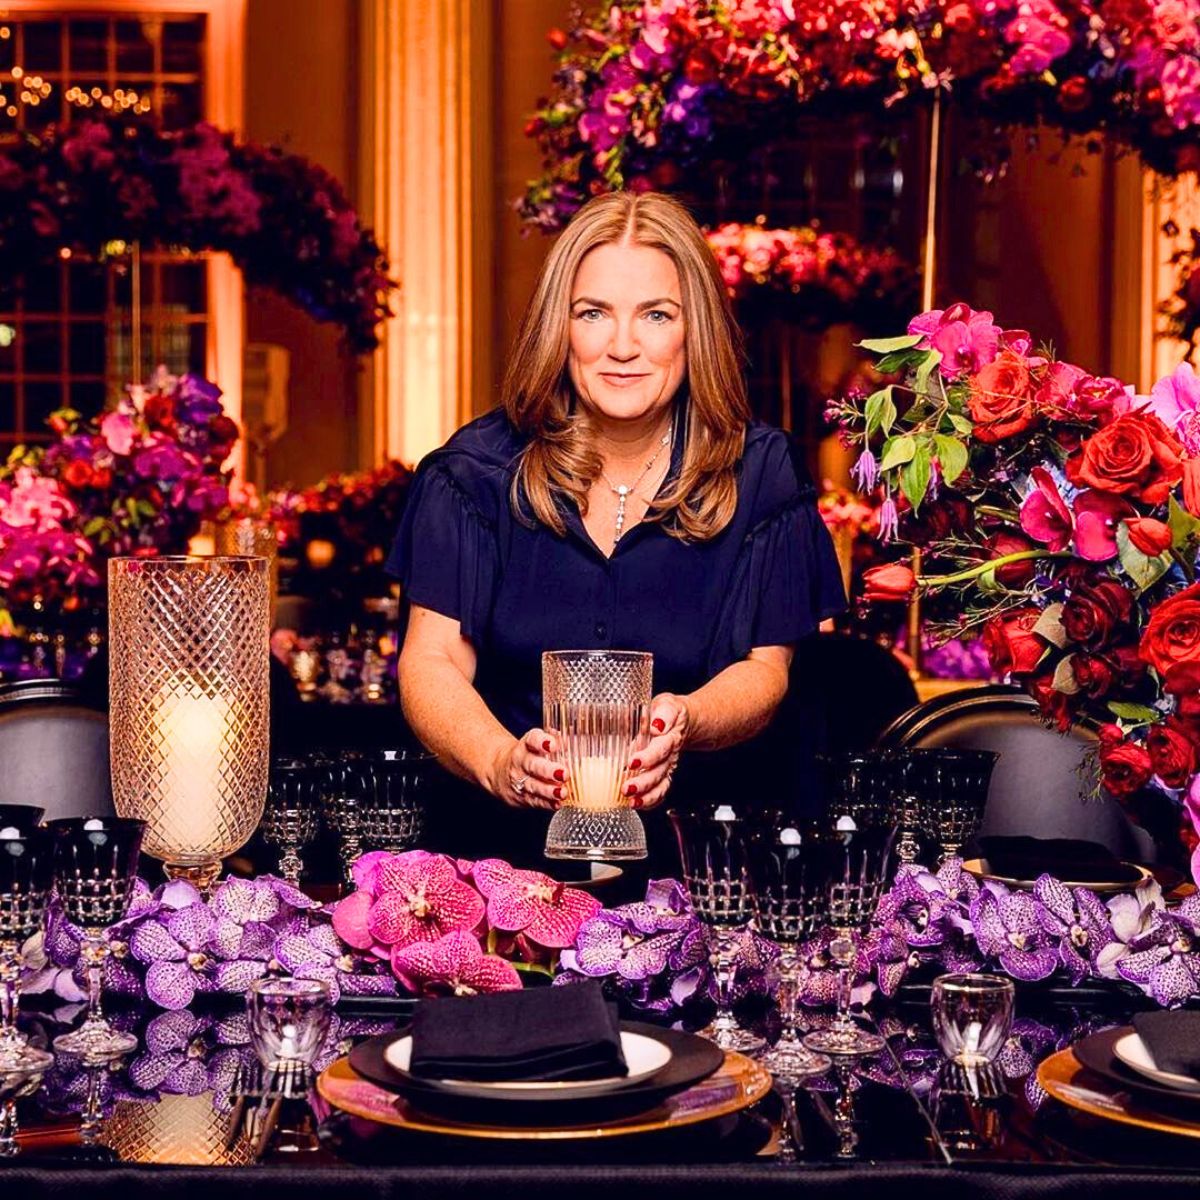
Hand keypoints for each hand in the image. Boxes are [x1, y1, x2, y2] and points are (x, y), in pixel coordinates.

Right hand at [490, 728, 566, 809]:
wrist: (501, 770)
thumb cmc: (528, 754)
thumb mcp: (537, 742)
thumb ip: (556, 739)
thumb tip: (571, 740)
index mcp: (527, 744)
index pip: (532, 740)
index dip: (541, 741)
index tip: (552, 744)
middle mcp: (521, 762)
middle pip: (532, 765)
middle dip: (548, 770)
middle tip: (564, 773)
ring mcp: (520, 781)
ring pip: (533, 786)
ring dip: (549, 791)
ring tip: (562, 792)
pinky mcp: (522, 797)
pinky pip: (534, 801)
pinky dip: (546, 803)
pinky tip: (556, 803)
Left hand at [624, 693, 688, 810]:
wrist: (680, 722)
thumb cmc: (667, 712)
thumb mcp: (667, 704)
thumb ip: (665, 712)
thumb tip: (658, 724)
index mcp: (670, 737)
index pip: (661, 749)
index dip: (649, 757)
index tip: (632, 762)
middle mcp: (669, 756)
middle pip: (659, 773)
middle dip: (644, 783)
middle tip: (627, 788)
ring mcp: (666, 768)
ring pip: (660, 786)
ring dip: (646, 796)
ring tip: (632, 802)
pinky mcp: (661, 776)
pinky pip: (658, 793)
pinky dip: (648, 802)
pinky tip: (635, 805)